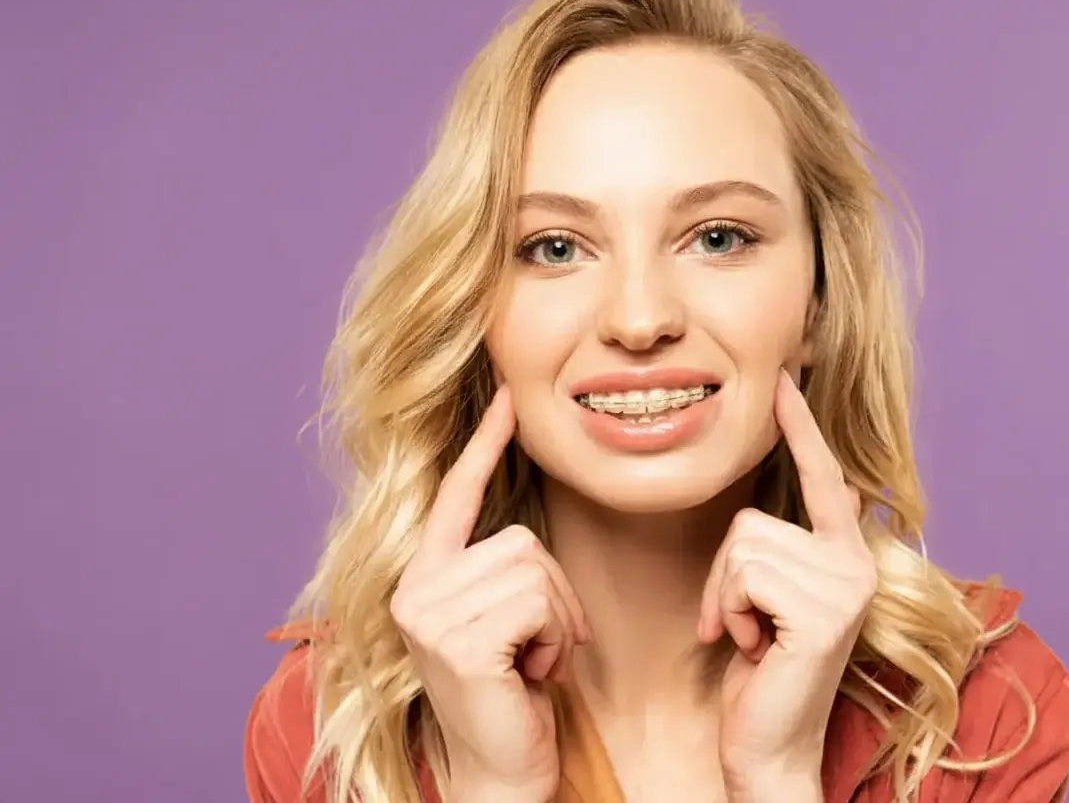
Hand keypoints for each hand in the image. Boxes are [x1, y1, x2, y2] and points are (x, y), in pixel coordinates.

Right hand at [390, 386, 590, 802]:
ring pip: (534, 568)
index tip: (507, 399)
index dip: (483, 446)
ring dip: (557, 619)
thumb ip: (499, 573)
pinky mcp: (458, 641)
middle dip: (553, 594)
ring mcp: (430, 614)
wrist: (503, 774)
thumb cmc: (512, 697)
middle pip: (519, 540)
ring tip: (534, 662)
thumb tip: (525, 535)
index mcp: (423, 579)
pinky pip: (539, 600)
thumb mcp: (501, 622)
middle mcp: (415, 589)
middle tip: (540, 647)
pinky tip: (534, 675)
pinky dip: (556, 637)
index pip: (455, 498)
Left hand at [698, 369, 875, 800]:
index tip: (783, 377)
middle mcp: (856, 563)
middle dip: (724, 575)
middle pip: (751, 519)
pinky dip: (730, 612)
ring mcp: (845, 586)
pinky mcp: (824, 611)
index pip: (821, 476)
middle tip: (741, 624)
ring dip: (725, 597)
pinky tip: (753, 647)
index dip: (799, 426)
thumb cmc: (759, 672)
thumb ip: (774, 550)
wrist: (766, 748)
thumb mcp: (766, 599)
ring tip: (750, 636)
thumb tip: (771, 505)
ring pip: (742, 545)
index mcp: (846, 555)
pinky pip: (744, 574)